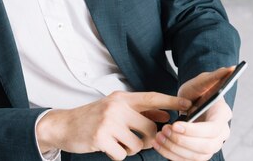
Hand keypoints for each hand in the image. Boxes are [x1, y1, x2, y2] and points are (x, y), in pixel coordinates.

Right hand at [36, 91, 191, 159]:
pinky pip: (122, 153)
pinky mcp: (101, 137)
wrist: (64, 125)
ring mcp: (109, 121)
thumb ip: (139, 112)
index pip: (152, 98)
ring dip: (130, 148)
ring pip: (137, 144)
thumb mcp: (116, 109)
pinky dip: (117, 154)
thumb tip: (165, 117)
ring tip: (117, 142)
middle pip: (149, 128)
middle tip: (136, 139)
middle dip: (148, 139)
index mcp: (123, 97)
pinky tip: (107, 147)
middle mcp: (117, 106)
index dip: (171, 101)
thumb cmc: (93, 117)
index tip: (188, 104)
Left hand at [154, 67, 234, 160]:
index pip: (213, 129)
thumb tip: (231, 68)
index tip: (175, 124)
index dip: (194, 130)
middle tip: (164, 130)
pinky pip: (187, 160)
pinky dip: (171, 155)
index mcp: (223, 116)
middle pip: (206, 146)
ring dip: (174, 149)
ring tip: (158, 136)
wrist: (192, 103)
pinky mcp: (199, 154)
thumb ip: (215, 76)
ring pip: (196, 156)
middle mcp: (221, 134)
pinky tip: (158, 144)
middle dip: (182, 141)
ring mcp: (211, 145)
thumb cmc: (198, 91)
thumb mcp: (202, 81)